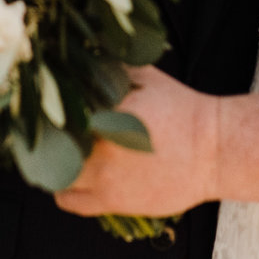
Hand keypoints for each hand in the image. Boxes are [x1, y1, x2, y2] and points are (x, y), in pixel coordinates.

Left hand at [55, 67, 219, 219]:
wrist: (213, 150)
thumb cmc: (184, 112)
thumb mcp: (147, 78)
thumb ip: (112, 70)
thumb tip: (84, 58)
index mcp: (106, 110)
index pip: (55, 108)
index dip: (46, 108)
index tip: (45, 106)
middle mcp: (100, 145)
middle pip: (49, 142)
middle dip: (49, 134)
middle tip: (52, 129)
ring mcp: (104, 176)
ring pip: (54, 172)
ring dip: (54, 162)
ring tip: (62, 153)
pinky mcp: (112, 201)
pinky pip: (68, 201)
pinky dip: (64, 189)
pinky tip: (72, 176)